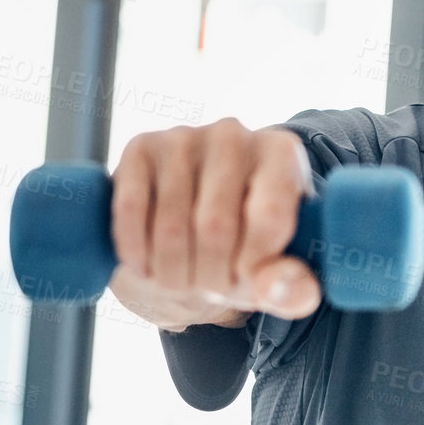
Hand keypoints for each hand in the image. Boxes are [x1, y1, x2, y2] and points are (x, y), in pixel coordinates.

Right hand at [107, 118, 320, 330]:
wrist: (195, 220)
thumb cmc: (247, 245)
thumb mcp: (276, 271)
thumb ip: (292, 287)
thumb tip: (277, 289)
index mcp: (281, 155)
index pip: (269, 219)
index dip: (253, 267)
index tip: (245, 281)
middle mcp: (234, 135)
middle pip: (215, 228)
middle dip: (210, 277)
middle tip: (209, 289)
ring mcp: (183, 138)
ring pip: (171, 228)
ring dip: (171, 274)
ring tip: (181, 281)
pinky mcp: (140, 148)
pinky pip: (130, 212)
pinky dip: (136, 252)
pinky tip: (146, 266)